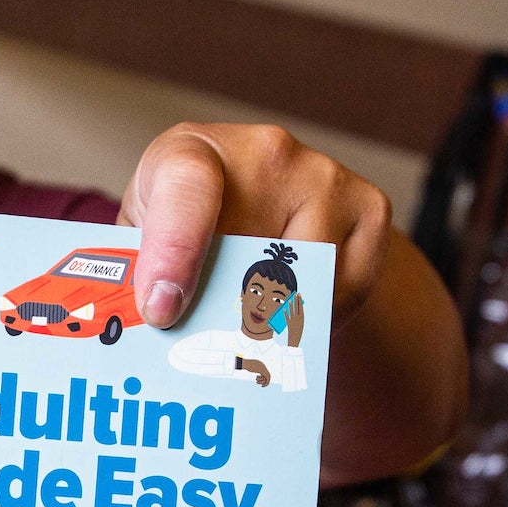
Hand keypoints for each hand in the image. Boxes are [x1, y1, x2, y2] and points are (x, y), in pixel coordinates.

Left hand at [120, 123, 462, 483]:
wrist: (261, 205)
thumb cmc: (187, 224)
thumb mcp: (143, 239)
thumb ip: (138, 277)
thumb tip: (140, 332)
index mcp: (192, 151)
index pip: (186, 188)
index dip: (174, 253)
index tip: (161, 311)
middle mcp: (265, 152)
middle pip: (252, 258)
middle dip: (227, 317)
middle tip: (209, 355)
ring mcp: (324, 176)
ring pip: (303, 285)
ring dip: (273, 325)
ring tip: (247, 332)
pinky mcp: (369, 207)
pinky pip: (344, 292)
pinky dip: (314, 319)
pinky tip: (289, 314)